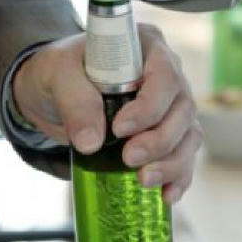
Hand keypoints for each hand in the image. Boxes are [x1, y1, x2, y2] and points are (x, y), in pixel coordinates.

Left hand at [10, 24, 201, 203]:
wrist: (53, 91)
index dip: (149, 106)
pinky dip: (178, 177)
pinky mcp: (166, 133)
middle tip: (129, 159)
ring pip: (188, 135)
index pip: (164, 75)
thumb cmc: (60, 71)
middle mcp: (167, 74)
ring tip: (144, 181)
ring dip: (171, 162)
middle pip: (182, 109)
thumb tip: (91, 142)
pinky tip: (166, 195)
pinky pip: (183, 156)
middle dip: (160, 140)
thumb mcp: (58, 75)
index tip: (120, 130)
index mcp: (146, 46)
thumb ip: (74, 101)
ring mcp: (170, 105)